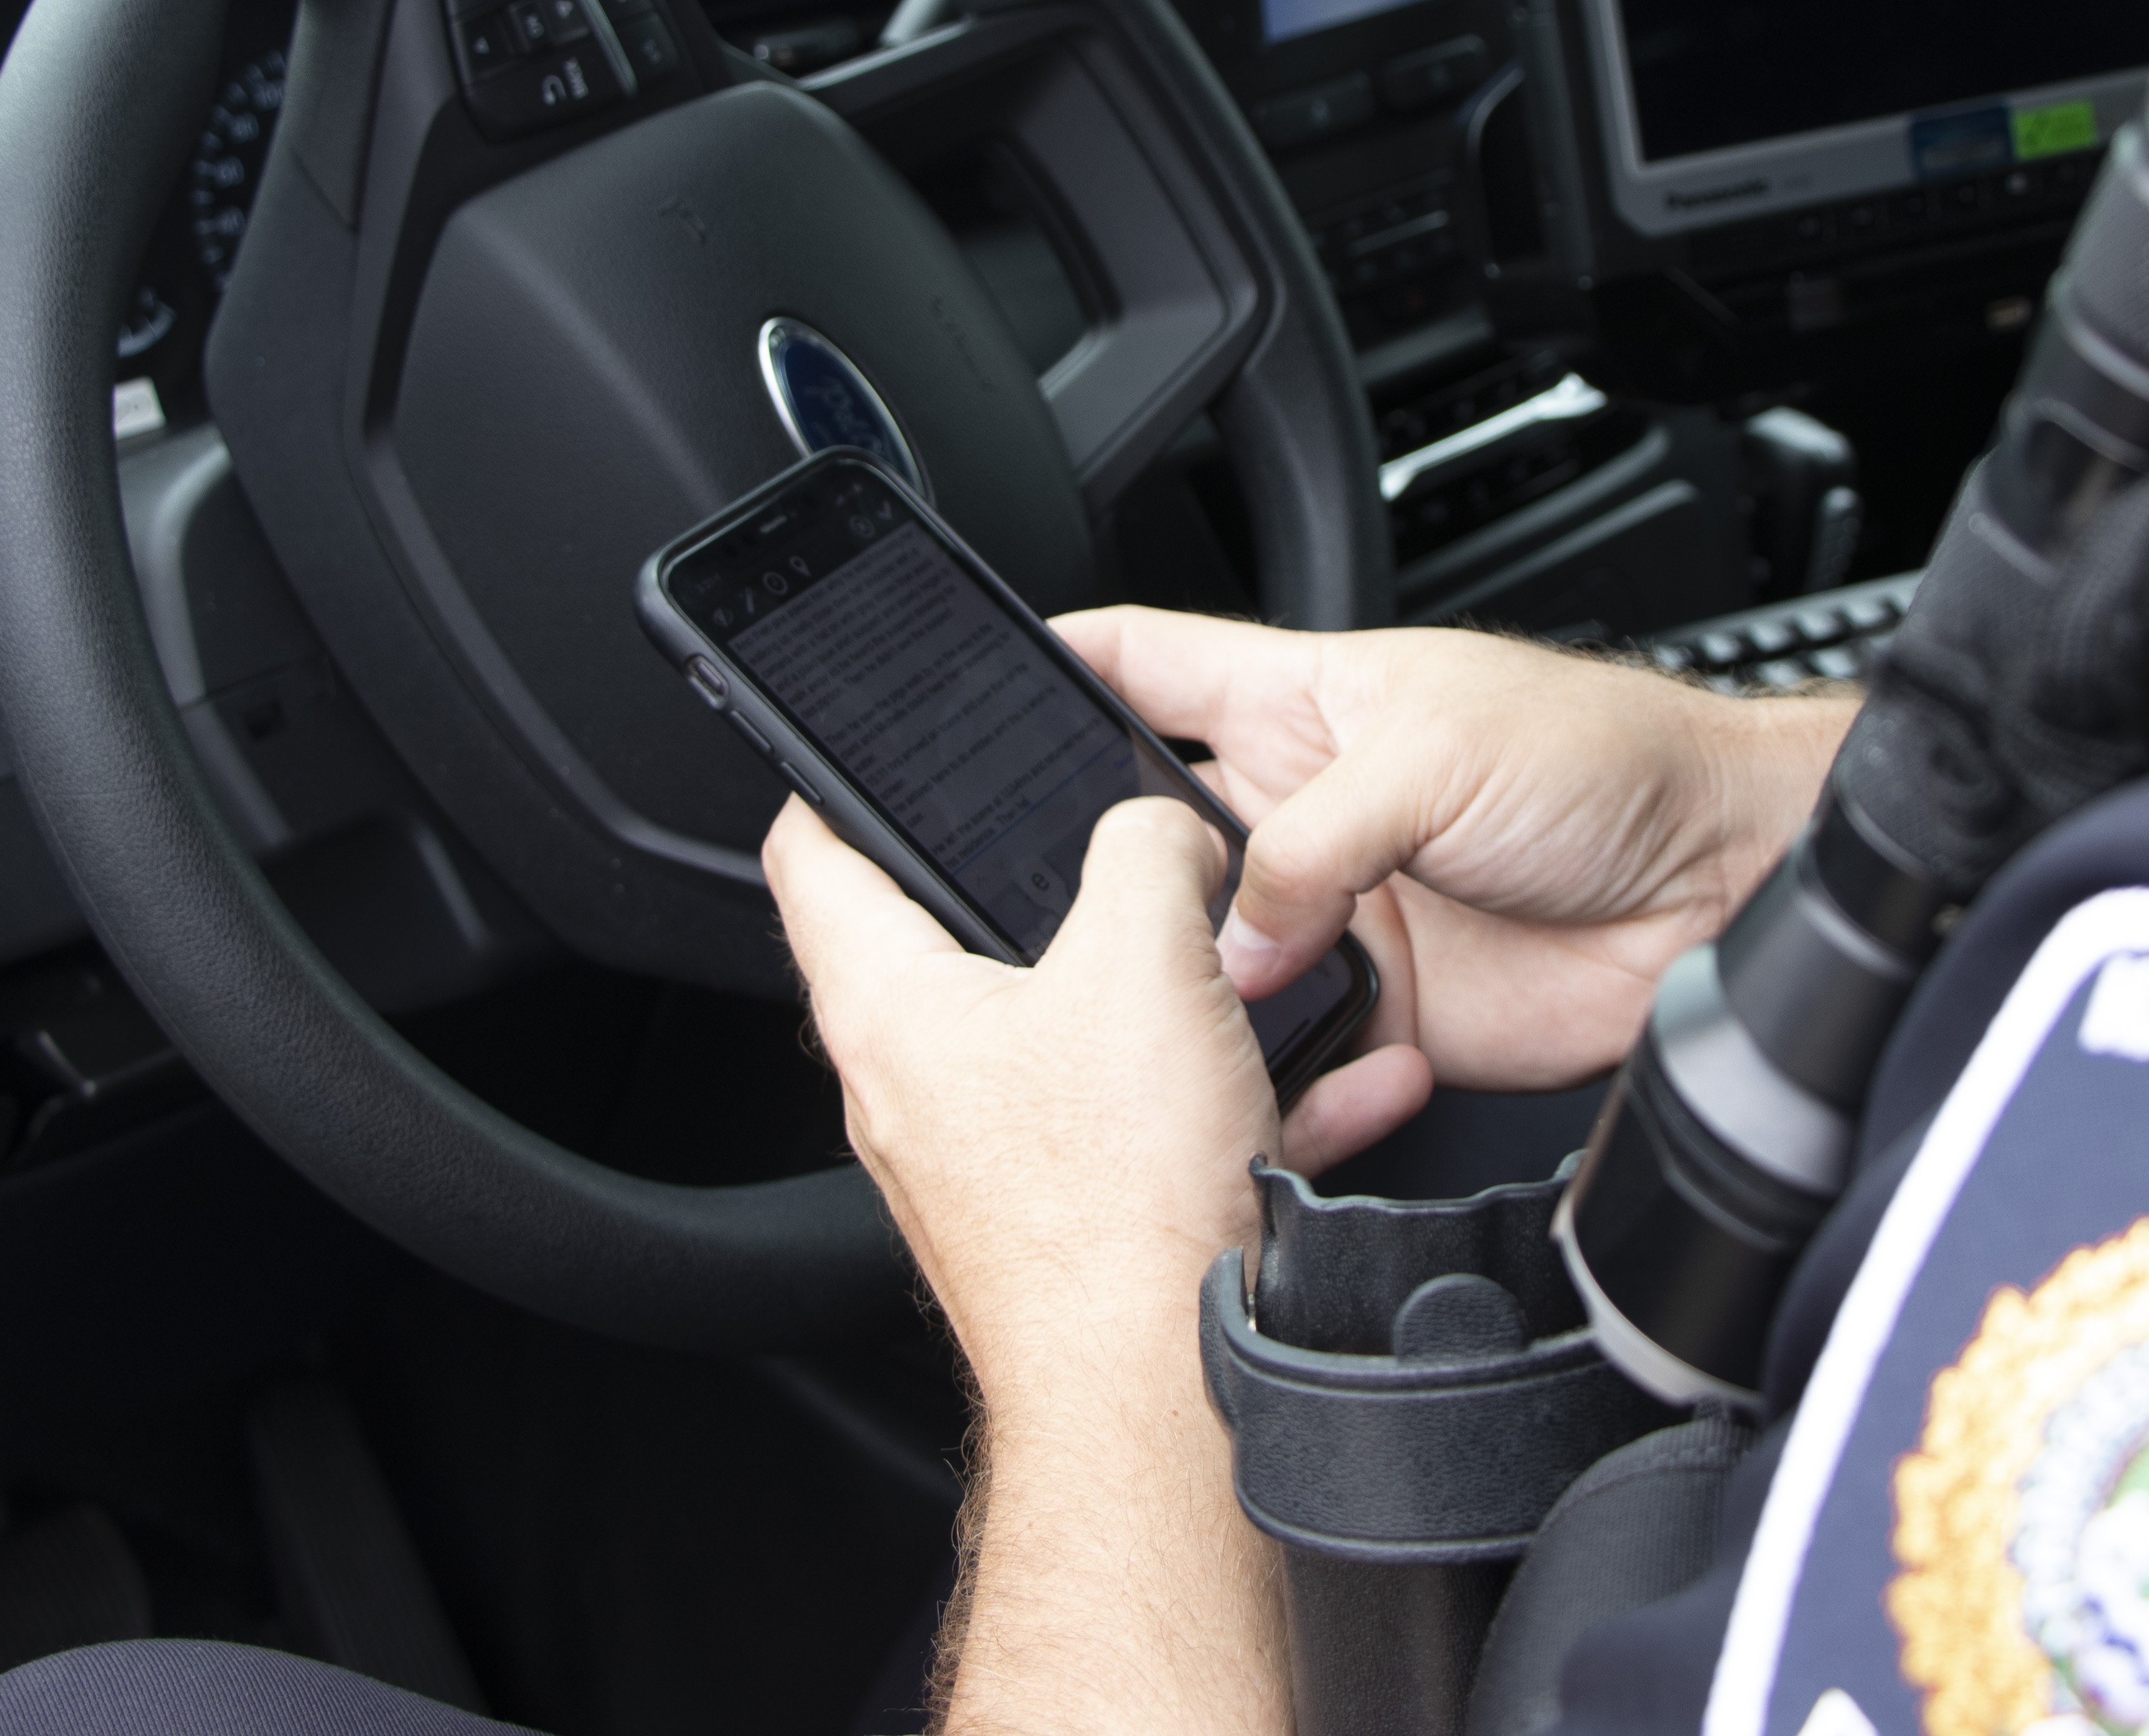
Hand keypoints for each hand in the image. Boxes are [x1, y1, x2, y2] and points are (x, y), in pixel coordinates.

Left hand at [766, 793, 1301, 1734]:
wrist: (1163, 1408)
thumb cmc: (1112, 1213)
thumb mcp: (1141, 961)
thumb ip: (1146, 853)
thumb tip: (1162, 831)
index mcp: (889, 1009)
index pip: (815, 853)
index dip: (840, 775)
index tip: (877, 740)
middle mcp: (922, 1090)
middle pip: (970, 939)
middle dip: (1071, 886)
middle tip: (1133, 839)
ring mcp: (998, 1164)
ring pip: (1089, 1035)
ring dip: (1186, 997)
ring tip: (1259, 968)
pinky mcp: (1079, 1226)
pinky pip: (1161, 1126)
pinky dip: (1247, 1096)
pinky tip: (1334, 1084)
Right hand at [1056, 609, 1850, 1115]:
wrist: (1720, 879)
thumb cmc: (1605, 760)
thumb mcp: (1436, 751)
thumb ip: (1315, 839)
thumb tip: (1236, 935)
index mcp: (1295, 707)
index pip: (1138, 665)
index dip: (1044, 665)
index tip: (956, 692)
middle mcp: (1297, 815)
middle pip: (1144, 840)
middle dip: (1088, 874)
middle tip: (1040, 915)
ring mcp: (1331, 918)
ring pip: (1201, 964)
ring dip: (1178, 991)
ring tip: (1145, 1013)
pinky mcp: (1379, 1015)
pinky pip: (1291, 1057)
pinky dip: (1271, 1076)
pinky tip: (1262, 1071)